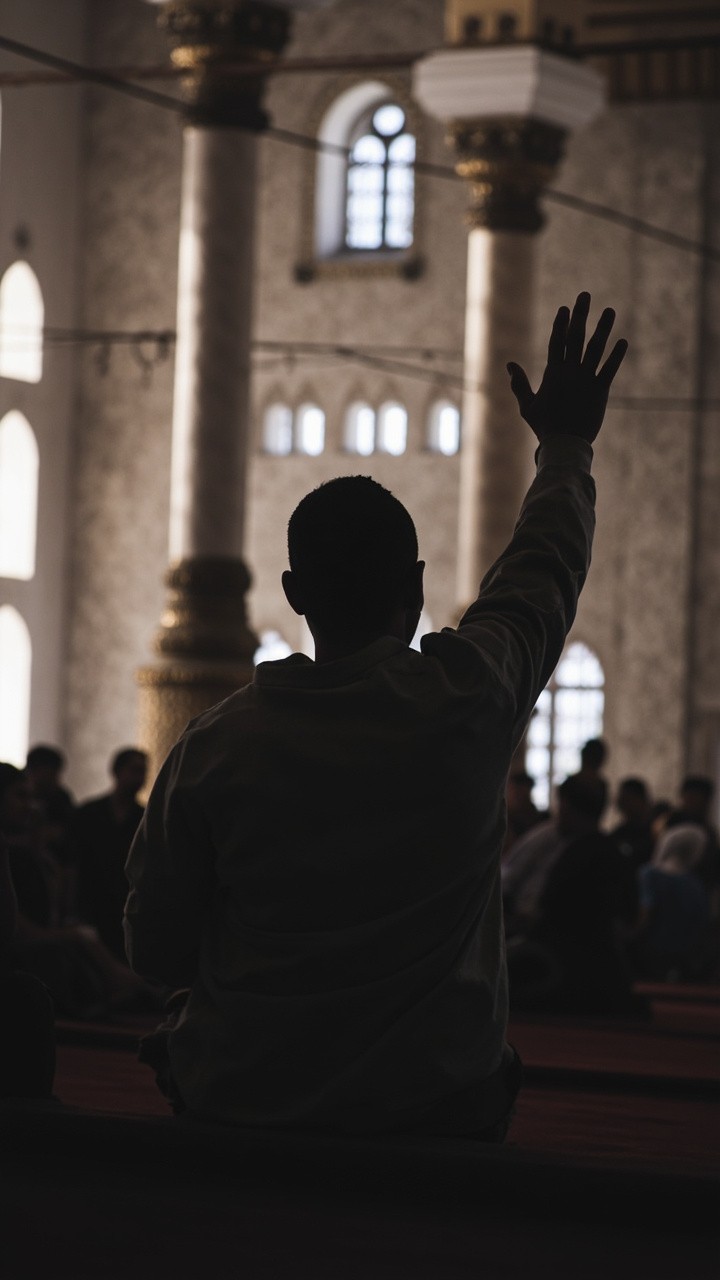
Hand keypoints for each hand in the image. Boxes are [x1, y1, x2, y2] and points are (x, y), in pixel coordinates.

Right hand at [507, 292, 627, 443]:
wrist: (564, 444)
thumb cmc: (544, 426)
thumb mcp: (527, 405)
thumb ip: (519, 383)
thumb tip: (509, 364)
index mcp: (552, 373)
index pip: (556, 342)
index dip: (561, 323)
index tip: (566, 308)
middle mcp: (570, 372)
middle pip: (575, 337)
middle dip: (580, 315)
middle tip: (585, 296)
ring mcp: (586, 380)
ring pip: (595, 348)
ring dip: (603, 328)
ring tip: (610, 311)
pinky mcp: (601, 391)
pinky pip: (609, 369)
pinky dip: (616, 355)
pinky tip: (622, 341)